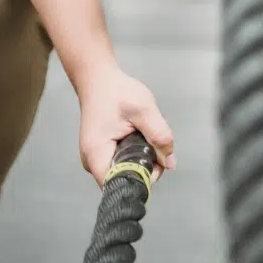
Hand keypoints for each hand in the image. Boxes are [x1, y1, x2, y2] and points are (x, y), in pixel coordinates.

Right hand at [77, 63, 175, 187]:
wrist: (97, 77)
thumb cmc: (116, 90)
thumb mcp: (143, 109)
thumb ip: (159, 136)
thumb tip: (170, 163)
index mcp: (96, 156)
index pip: (122, 185)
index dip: (143, 178)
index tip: (156, 160)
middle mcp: (92, 162)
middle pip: (125, 178)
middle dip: (145, 163)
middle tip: (152, 139)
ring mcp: (95, 158)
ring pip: (125, 168)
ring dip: (140, 155)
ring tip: (142, 131)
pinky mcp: (100, 152)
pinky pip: (121, 159)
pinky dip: (133, 150)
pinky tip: (135, 132)